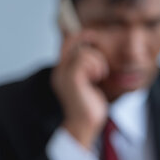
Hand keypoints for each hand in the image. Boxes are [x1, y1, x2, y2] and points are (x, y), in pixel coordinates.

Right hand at [52, 31, 109, 149]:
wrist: (86, 125)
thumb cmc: (90, 107)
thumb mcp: (89, 83)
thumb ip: (87, 67)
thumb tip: (93, 51)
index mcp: (62, 71)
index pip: (66, 42)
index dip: (80, 35)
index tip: (93, 34)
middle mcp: (59, 71)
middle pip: (73, 43)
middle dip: (92, 51)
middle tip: (100, 69)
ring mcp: (63, 74)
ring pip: (82, 52)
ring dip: (97, 62)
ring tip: (99, 76)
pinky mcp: (72, 79)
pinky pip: (84, 60)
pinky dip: (96, 66)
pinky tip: (98, 77)